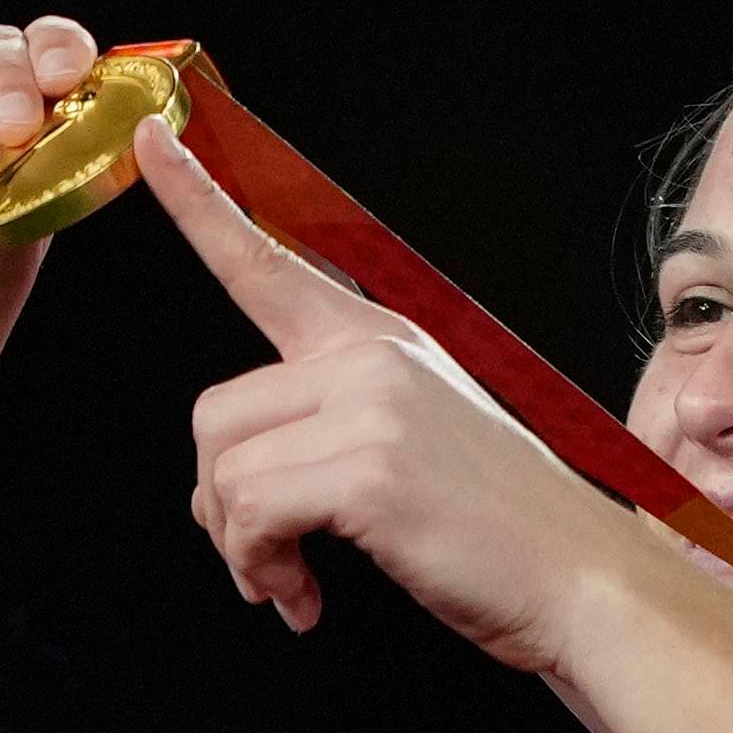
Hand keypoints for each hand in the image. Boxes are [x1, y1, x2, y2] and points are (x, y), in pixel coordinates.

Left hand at [145, 123, 640, 668]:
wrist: (581, 581)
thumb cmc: (503, 533)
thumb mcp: (417, 442)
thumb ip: (327, 427)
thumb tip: (224, 486)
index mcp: (381, 339)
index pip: (269, 255)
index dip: (198, 198)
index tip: (150, 135)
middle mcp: (371, 355)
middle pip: (215, 413)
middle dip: (221, 505)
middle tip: (266, 561)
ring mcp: (371, 406)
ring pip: (224, 469)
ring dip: (243, 547)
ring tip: (291, 582)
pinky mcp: (368, 468)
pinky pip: (252, 513)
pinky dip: (264, 568)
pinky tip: (304, 597)